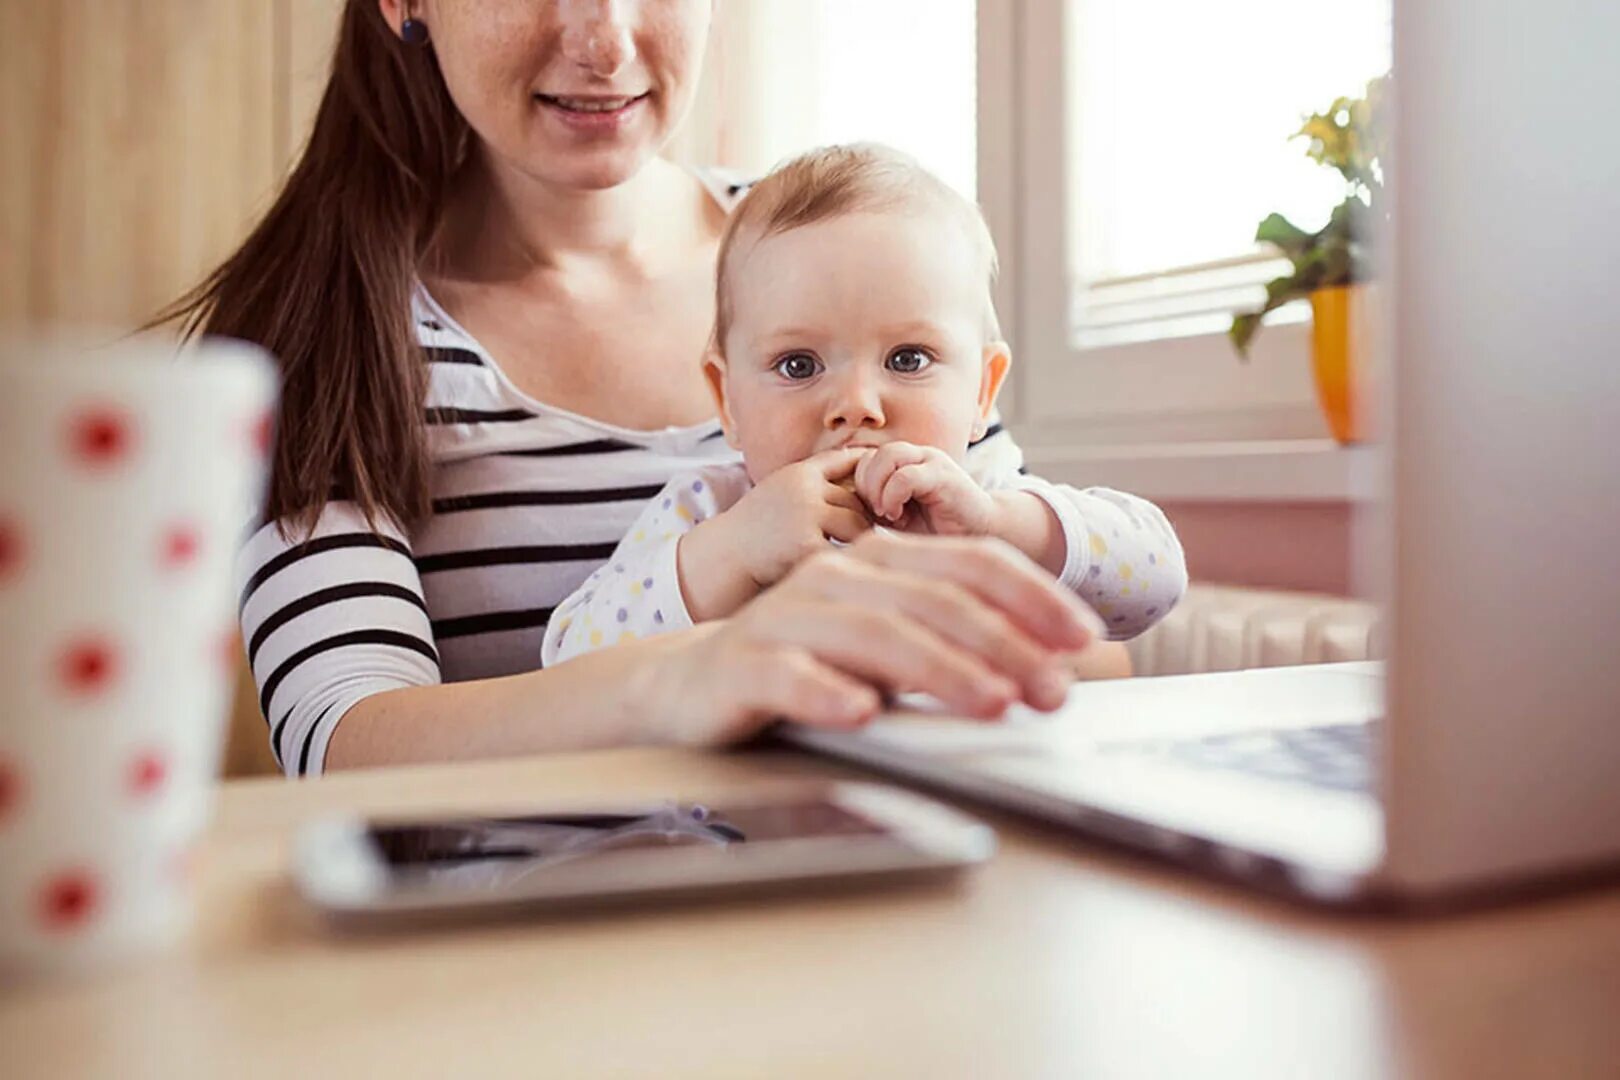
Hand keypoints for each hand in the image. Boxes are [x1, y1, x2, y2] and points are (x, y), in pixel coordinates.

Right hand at [636, 530, 1105, 745]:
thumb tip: (1045, 671)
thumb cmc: (808, 663)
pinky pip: (790, 676)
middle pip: (934, 601)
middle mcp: (838, 577)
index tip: (1081, 637)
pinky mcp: (745, 665)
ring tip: (992, 702)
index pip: (970, 564)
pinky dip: (828, 693)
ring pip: (875, 635)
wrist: (694, 684)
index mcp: (880, 562)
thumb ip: (952, 646)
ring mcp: (788, 618)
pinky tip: (862, 714)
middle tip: (1053, 690)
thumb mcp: (889, 647)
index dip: (1032, 597)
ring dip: (940, 669)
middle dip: (1004, 644)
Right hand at [705, 447, 874, 588]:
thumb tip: (861, 464)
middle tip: (863, 535)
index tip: (875, 490)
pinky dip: (847, 561)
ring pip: (857, 524)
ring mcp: (806, 516)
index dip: (866, 472)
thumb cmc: (757, 525)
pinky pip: (845, 552)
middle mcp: (804, 490)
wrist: (727, 554)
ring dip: (859, 540)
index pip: (846, 460)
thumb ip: (815, 481)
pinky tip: (838, 568)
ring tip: (852, 552)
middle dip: (863, 517)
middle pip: (857, 500)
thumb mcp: (782, 489)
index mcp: (799, 474)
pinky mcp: (806, 546)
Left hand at [853, 442, 995, 536]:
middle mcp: (918, 455)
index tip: (866, 513)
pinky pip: (905, 475)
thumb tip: (838, 512)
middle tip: (872, 513)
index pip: (864, 460)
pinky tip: (897, 516)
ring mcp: (932, 461)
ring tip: (884, 513)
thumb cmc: (936, 532)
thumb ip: (873, 508)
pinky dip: (892, 495)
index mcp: (904, 463)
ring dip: (877, 487)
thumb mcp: (897, 519)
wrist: (982, 536)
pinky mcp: (944, 475)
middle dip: (864, 485)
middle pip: (872, 454)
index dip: (859, 485)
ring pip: (887, 456)